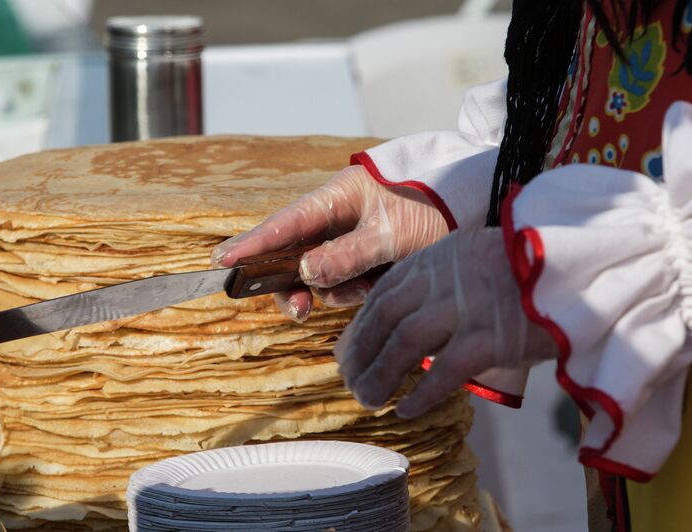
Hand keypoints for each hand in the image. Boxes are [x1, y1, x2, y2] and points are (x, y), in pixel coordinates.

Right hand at [212, 165, 448, 320]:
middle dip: (294, 285)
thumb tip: (306, 273)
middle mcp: (334, 220)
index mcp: (336, 198)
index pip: (285, 224)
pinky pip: (343, 283)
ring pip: (319, 276)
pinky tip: (375, 286)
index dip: (253, 244)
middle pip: (294, 256)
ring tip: (368, 287)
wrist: (471, 206)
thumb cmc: (432, 205)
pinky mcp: (361, 259)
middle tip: (300, 311)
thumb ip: (349, 254)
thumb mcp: (392, 233)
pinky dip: (354, 292)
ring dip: (336, 290)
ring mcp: (347, 241)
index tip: (222, 262)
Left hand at [333, 228, 556, 417]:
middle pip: (386, 318)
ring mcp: (465, 306)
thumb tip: (407, 322)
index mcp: (437, 258)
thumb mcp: (475, 258)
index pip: (384, 293)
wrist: (582, 265)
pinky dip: (421, 394)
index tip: (348, 350)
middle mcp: (443, 278)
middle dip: (361, 352)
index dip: (360, 326)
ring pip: (405, 344)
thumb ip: (441, 281)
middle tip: (351, 380)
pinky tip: (406, 411)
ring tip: (368, 399)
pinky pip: (444, 371)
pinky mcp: (491, 336)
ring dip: (380, 375)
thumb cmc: (530, 267)